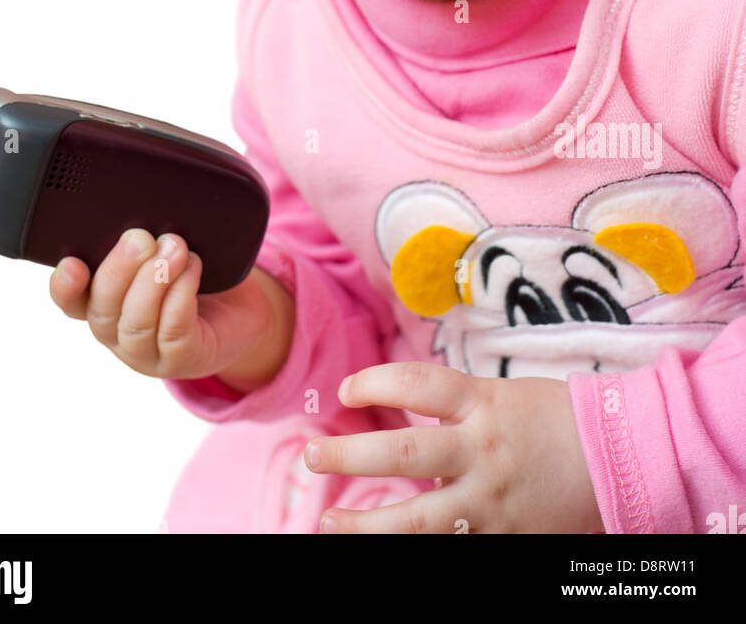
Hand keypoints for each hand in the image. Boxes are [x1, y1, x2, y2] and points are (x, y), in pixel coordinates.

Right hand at [49, 228, 279, 382]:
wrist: (241, 313)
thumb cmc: (196, 276)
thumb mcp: (163, 249)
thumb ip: (145, 232)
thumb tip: (139, 199)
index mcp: (105, 302)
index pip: (70, 300)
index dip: (64, 285)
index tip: (72, 262)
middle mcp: (118, 332)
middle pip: (101, 309)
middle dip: (119, 269)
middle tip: (140, 237)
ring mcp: (147, 353)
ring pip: (135, 323)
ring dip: (154, 280)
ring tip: (175, 247)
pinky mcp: (181, 360)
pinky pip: (173, 330)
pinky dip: (181, 293)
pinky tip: (193, 268)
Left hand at [303, 361, 604, 533]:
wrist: (621, 457)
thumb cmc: (556, 420)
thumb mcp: (504, 397)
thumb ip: (456, 409)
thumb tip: (403, 415)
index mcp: (485, 404)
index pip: (419, 384)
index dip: (376, 383)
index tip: (345, 390)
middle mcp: (484, 451)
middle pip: (405, 452)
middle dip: (349, 455)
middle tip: (311, 455)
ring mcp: (493, 501)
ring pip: (418, 520)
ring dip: (366, 525)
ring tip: (329, 522)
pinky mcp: (505, 538)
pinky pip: (452, 547)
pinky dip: (416, 549)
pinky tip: (382, 549)